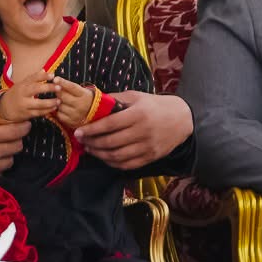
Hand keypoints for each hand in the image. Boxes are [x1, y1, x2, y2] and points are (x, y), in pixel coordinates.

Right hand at [0, 77, 61, 121]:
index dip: (43, 76)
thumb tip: (44, 70)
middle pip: (36, 89)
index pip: (33, 78)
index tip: (53, 75)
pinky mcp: (26, 114)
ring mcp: (24, 104)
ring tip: (59, 101)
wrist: (4, 108)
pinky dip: (47, 111)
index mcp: (22, 84)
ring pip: (39, 103)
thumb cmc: (16, 94)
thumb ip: (33, 78)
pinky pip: (38, 113)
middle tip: (59, 87)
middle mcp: (23, 93)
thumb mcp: (22, 84)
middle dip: (48, 88)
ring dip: (50, 102)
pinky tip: (54, 108)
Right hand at [0, 101, 30, 196]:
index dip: (23, 127)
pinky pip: (2, 170)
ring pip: (12, 159)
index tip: (26, 123)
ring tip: (4, 146)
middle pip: (17, 146)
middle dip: (19, 139)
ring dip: (11, 152)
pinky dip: (2, 164)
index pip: (13, 132)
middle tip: (13, 133)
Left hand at [52, 76, 92, 130]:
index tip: (55, 79)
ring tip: (61, 100)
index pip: (72, 87)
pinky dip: (58, 111)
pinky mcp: (72, 122)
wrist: (92, 112)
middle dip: (58, 92)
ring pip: (60, 106)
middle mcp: (81, 105)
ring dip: (57, 102)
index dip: (63, 83)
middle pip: (64, 97)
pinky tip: (62, 109)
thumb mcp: (80, 90)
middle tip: (56, 90)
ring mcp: (76, 115)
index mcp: (84, 95)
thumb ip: (69, 87)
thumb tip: (55, 81)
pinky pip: (59, 115)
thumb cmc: (82, 98)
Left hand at [73, 92, 192, 170]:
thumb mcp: (136, 97)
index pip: (109, 124)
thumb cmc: (155, 105)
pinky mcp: (151, 157)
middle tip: (82, 141)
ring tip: (90, 149)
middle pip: (111, 142)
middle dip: (92, 143)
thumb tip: (92, 101)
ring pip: (117, 156)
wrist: (182, 119)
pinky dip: (113, 163)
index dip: (91, 130)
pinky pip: (128, 164)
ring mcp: (147, 147)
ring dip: (100, 155)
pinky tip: (104, 157)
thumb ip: (115, 99)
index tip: (78, 131)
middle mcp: (143, 132)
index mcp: (138, 114)